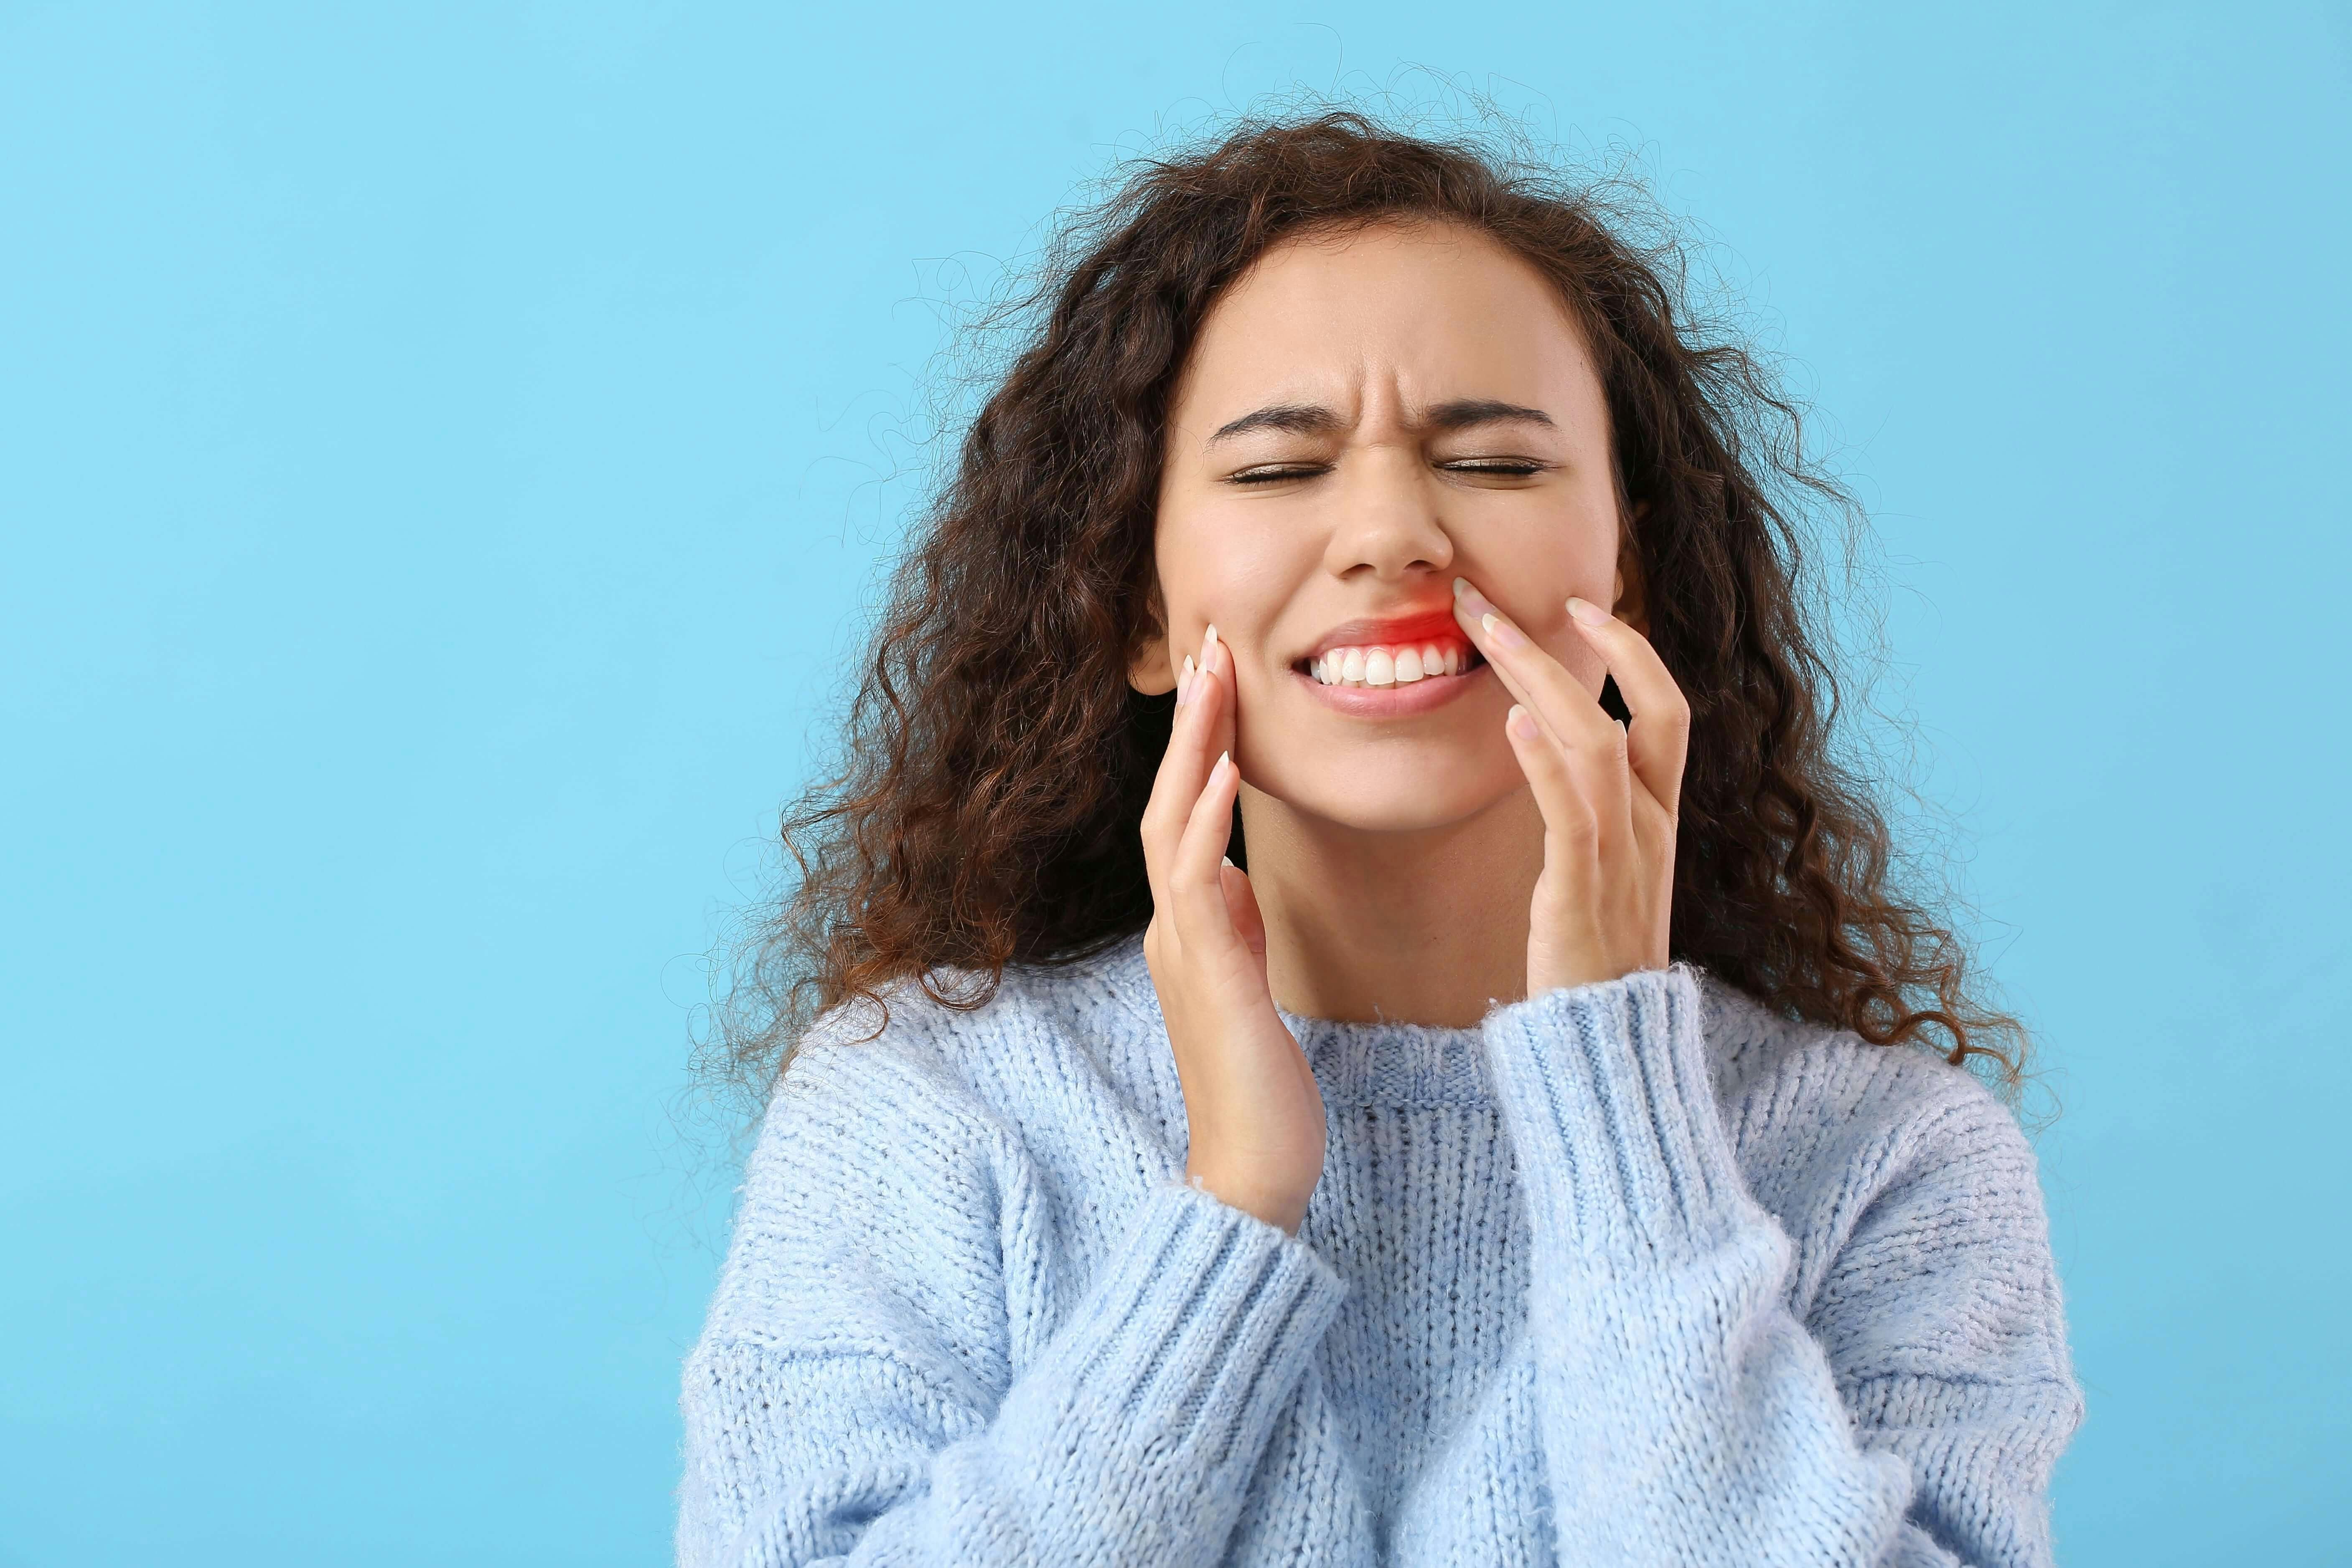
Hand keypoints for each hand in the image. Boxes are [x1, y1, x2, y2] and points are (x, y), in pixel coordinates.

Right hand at [1138, 623, 1326, 1232]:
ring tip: (1215, 675)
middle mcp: (1175, 928)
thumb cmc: (1264, 1089)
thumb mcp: (1251, 986)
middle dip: (1191, 720)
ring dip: (1192, 747)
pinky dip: (1205, 823)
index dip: (1201, 742)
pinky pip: (1194, 884)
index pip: (1186, 812)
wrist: (1254, 1173)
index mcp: (1190, 926)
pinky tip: (1223, 774)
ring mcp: (1181, 950)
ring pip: (1170, 825)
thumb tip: (1231, 876)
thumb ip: (1234, 929)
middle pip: (1168, 798)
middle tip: (1212, 640)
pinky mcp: (1206, 977)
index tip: (1224, 674)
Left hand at [1452, 578, 1690, 997]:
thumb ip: (1591, 818)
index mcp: (1661, 822)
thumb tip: (1551, 758)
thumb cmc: (1594, 965)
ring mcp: (1623, 861)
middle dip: (1576, 644)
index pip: (1667, 712)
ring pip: (1599, 745)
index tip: (1582, 604)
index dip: (1633, 651)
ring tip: (1488, 635)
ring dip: (1543, 680)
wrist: (1610, 1052)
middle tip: (1494, 600)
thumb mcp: (1605, 877)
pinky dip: (1544, 762)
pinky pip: (1572, 814)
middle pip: (1638, 710)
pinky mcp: (1581, 895)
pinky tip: (1511, 719)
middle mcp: (1652, 830)